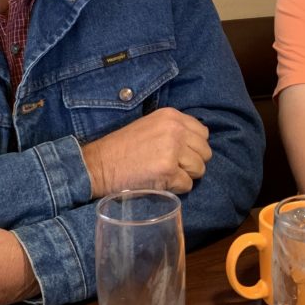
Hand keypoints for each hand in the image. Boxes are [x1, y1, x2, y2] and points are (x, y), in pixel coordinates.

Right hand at [81, 107, 211, 197]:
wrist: (99, 164)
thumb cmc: (123, 147)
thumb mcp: (151, 125)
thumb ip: (174, 130)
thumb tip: (197, 144)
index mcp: (172, 116)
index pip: (203, 133)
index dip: (194, 147)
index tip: (181, 154)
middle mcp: (175, 130)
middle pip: (205, 152)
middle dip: (192, 163)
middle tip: (173, 167)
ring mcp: (172, 150)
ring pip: (199, 169)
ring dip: (185, 176)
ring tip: (165, 174)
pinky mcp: (168, 171)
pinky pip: (187, 184)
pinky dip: (176, 188)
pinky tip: (160, 182)